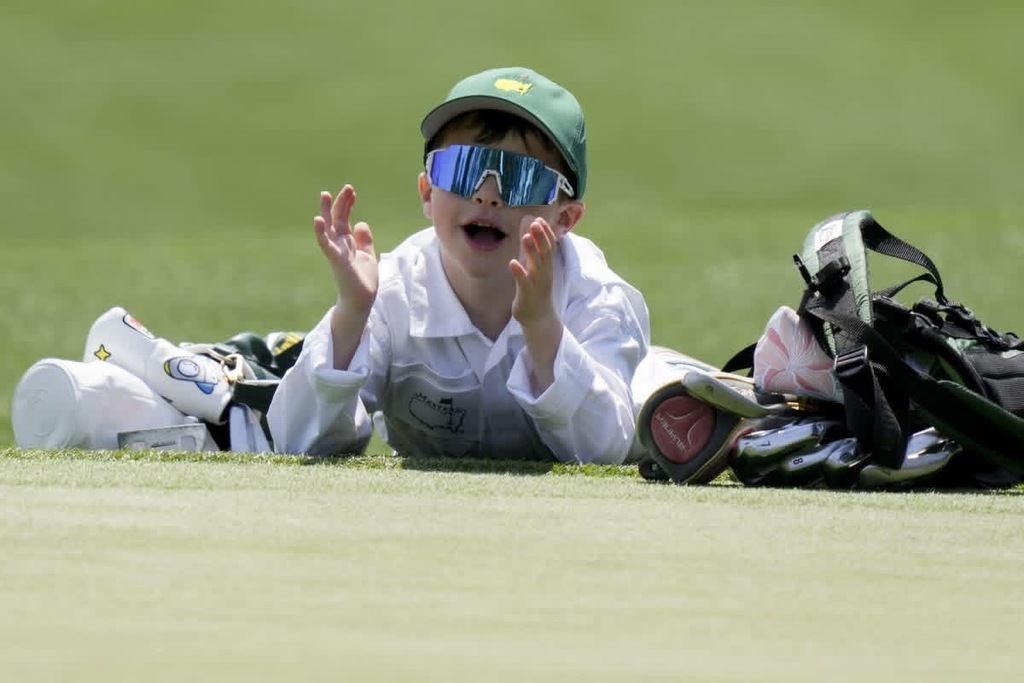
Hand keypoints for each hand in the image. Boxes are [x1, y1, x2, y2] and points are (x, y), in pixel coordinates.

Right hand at [315, 185, 377, 315]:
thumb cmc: (362, 280)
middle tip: (347, 187)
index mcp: (347, 242)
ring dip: (326, 211)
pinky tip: (317, 220)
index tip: (352, 192)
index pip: (344, 218)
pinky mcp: (336, 260)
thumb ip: (364, 240)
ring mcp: (336, 251)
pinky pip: (325, 244)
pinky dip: (321, 232)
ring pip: (328, 228)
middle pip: (337, 218)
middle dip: (340, 202)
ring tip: (325, 195)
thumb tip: (360, 223)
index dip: (347, 204)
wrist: (361, 300)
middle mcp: (339, 244)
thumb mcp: (367, 255)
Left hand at [510, 216, 561, 393]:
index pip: (549, 247)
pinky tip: (512, 262)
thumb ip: (530, 247)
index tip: (539, 220)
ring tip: (524, 237)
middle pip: (545, 253)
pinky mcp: (527, 295)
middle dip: (540, 238)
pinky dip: (519, 272)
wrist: (538, 318)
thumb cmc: (534, 289)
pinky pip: (524, 283)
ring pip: (536, 266)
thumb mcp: (532, 267)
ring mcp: (537, 284)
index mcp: (546, 266)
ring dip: (531, 251)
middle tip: (535, 223)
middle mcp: (544, 273)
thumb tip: (529, 226)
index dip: (545, 233)